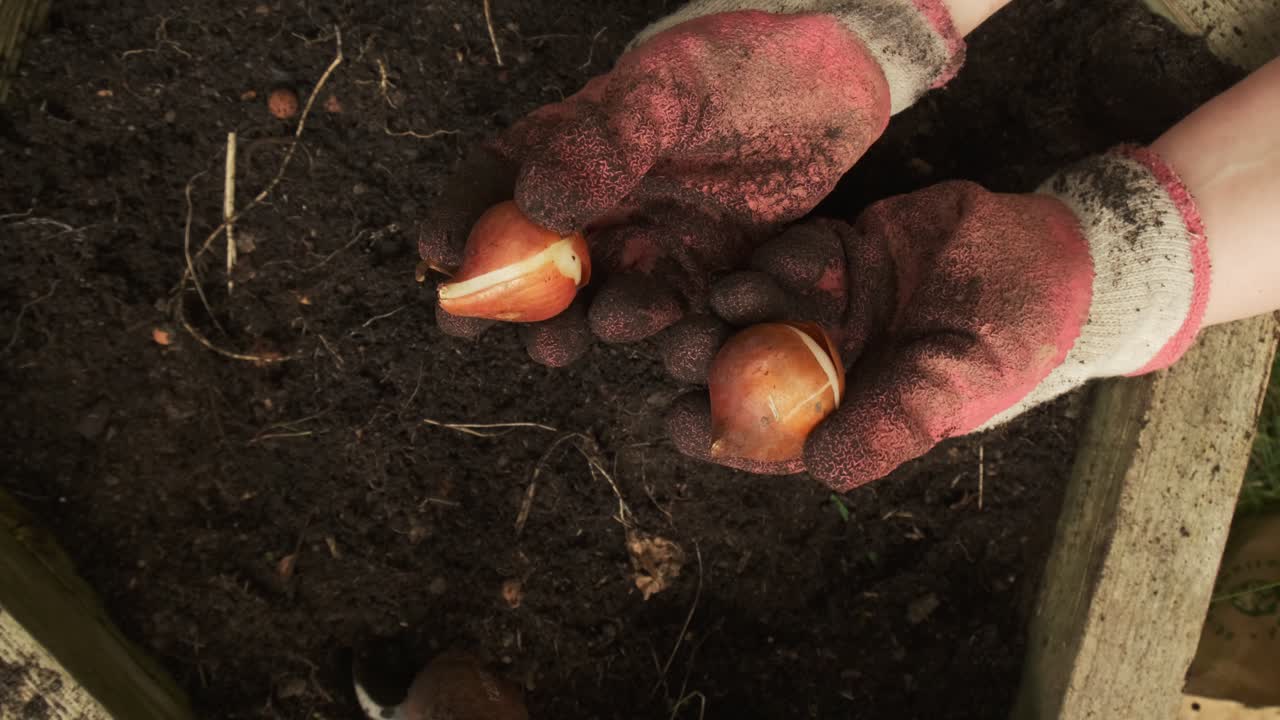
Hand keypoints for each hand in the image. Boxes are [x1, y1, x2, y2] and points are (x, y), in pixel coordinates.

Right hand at [419, 3, 964, 365]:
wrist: (836, 81)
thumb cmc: (742, 65)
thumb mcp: (670, 89)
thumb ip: (605, 142)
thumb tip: (534, 203)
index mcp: (571, 148)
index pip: (493, 185)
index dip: (460, 223)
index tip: (439, 260)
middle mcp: (601, 205)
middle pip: (539, 264)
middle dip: (516, 305)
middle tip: (498, 330)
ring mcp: (652, 243)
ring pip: (603, 297)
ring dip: (588, 324)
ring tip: (584, 336)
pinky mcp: (706, 274)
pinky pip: (679, 314)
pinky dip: (670, 331)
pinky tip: (673, 337)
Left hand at [666, 147, 1210, 488]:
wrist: (1057, 256)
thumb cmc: (1016, 338)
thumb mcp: (959, 384)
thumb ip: (894, 422)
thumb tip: (825, 469)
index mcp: (848, 410)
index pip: (770, 433)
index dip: (721, 431)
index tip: (681, 423)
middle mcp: (826, 361)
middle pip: (747, 365)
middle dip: (710, 359)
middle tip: (682, 346)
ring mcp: (829, 304)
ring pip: (761, 305)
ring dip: (737, 303)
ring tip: (724, 299)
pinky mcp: (839, 250)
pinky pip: (797, 252)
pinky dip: (783, 256)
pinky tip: (778, 258)